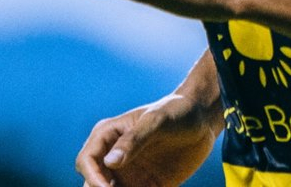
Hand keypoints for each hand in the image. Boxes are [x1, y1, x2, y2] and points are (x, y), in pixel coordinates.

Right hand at [75, 92, 217, 186]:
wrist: (203, 119)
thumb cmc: (177, 110)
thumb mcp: (157, 120)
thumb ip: (134, 139)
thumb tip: (109, 162)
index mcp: (108, 135)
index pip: (87, 161)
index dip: (92, 177)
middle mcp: (114, 158)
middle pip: (93, 183)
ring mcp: (128, 174)